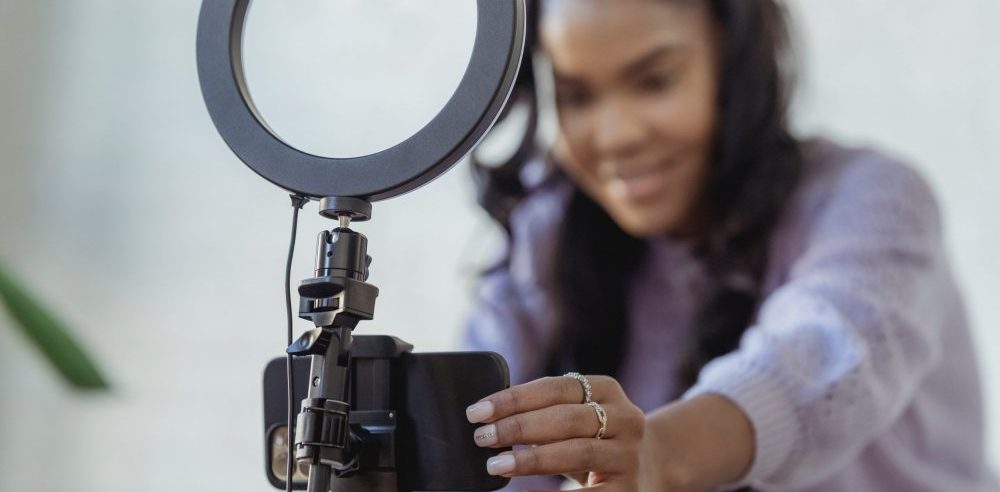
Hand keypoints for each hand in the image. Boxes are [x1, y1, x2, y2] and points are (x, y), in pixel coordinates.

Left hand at [465, 375, 645, 490]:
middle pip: (565, 418)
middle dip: (518, 427)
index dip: (513, 398)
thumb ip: (542, 411)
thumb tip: (487, 417)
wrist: (644, 468)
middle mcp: (626, 417)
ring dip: (531, 459)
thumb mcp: (574, 416)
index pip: (554, 388)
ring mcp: (630, 453)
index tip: (477, 411)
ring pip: (577, 451)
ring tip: (496, 464)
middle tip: (482, 437)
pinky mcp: (628, 488)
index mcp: (606, 389)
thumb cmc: (590, 438)